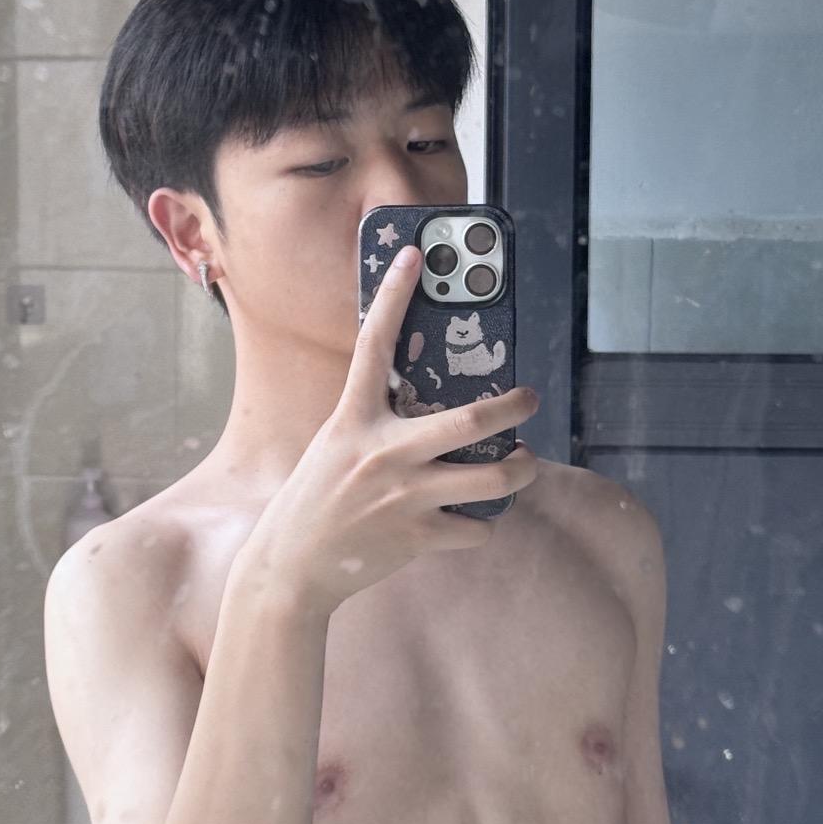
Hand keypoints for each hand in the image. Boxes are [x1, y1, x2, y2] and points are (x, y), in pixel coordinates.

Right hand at [244, 241, 540, 616]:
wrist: (293, 567)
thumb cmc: (316, 500)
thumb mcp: (337, 446)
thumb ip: (377, 424)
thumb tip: (429, 407)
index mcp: (354, 420)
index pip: (374, 345)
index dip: (395, 296)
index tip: (416, 256)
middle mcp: (383, 452)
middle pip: (471, 422)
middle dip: (514, 407)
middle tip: (530, 399)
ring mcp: (404, 496)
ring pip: (493, 478)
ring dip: (522, 470)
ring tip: (524, 463)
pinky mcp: (417, 536)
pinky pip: (477, 527)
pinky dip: (482, 525)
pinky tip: (472, 521)